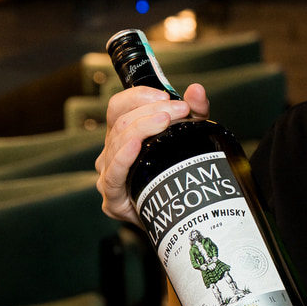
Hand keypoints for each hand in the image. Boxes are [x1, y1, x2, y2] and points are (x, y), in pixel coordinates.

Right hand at [95, 82, 208, 224]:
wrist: (177, 215)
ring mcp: (109, 174)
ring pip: (119, 142)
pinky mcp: (112, 198)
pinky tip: (136, 146)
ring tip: (168, 120)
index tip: (166, 96)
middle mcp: (111, 152)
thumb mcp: (190, 136)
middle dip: (153, 112)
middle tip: (181, 110)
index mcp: (122, 134)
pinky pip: (114, 173)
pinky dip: (124, 157)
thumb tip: (197, 90)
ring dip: (144, 127)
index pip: (119, 106)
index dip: (139, 97)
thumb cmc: (177, 174)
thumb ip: (195, 112)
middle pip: (122, 122)